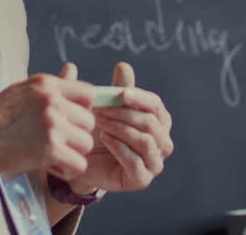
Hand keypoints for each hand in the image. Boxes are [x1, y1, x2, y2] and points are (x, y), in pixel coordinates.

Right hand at [0, 73, 95, 180]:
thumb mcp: (22, 91)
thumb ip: (50, 86)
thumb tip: (72, 69)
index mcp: (46, 84)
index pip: (89, 93)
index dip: (84, 110)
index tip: (72, 121)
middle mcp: (52, 100)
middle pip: (89, 121)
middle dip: (77, 135)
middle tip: (58, 142)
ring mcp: (52, 124)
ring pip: (86, 143)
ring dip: (73, 153)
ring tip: (54, 155)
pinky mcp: (50, 148)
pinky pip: (79, 164)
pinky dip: (69, 170)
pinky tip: (53, 167)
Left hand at [63, 61, 173, 193]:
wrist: (82, 161)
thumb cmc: (99, 130)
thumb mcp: (107, 107)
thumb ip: (116, 90)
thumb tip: (123, 65)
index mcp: (159, 121)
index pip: (155, 105)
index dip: (139, 97)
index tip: (120, 92)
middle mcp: (162, 142)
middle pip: (151, 122)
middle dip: (124, 113)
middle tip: (100, 109)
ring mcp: (155, 163)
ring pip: (145, 140)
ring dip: (120, 128)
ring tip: (99, 122)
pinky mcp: (142, 179)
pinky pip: (135, 161)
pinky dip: (118, 146)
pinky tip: (104, 137)